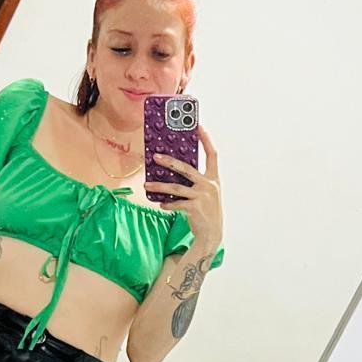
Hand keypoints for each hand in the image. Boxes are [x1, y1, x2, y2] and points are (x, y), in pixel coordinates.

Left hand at [145, 125, 222, 250]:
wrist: (212, 235)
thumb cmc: (206, 212)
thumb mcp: (206, 194)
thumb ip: (195, 182)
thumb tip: (174, 170)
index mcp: (214, 179)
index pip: (212, 154)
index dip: (206, 139)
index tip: (198, 125)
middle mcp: (209, 185)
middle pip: (186, 168)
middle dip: (169, 161)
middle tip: (155, 156)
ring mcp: (202, 196)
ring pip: (176, 188)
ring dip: (159, 186)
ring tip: (147, 185)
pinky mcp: (195, 208)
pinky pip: (176, 203)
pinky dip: (167, 204)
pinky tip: (161, 205)